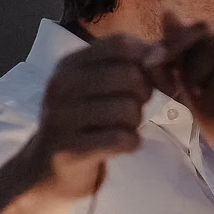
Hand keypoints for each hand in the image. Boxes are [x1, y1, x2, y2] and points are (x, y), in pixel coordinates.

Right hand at [31, 34, 153, 198]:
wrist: (46, 169)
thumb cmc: (84, 121)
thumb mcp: (97, 86)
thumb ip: (130, 64)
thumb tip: (167, 49)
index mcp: (69, 64)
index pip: (121, 44)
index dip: (150, 60)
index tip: (156, 80)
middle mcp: (61, 86)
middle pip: (129, 75)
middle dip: (144, 94)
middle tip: (135, 108)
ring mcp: (61, 118)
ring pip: (128, 108)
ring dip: (137, 122)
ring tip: (125, 127)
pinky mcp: (69, 150)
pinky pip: (121, 138)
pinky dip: (132, 142)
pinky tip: (123, 144)